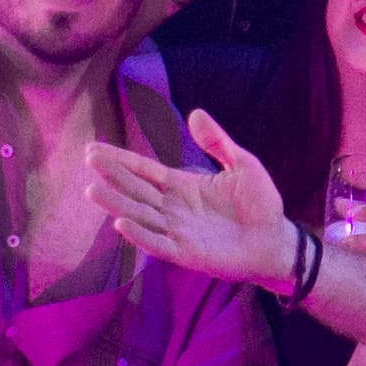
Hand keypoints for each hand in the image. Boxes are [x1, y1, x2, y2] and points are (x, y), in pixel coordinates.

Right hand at [83, 107, 296, 288]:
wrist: (276, 240)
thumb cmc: (260, 204)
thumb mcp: (243, 164)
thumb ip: (218, 142)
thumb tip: (195, 113)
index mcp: (183, 186)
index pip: (144, 170)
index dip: (120, 159)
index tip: (93, 149)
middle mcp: (173, 208)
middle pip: (136, 189)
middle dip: (112, 175)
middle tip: (88, 160)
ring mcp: (177, 231)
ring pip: (139, 215)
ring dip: (116, 203)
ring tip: (92, 190)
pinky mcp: (185, 252)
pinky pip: (157, 243)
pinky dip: (139, 235)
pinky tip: (121, 223)